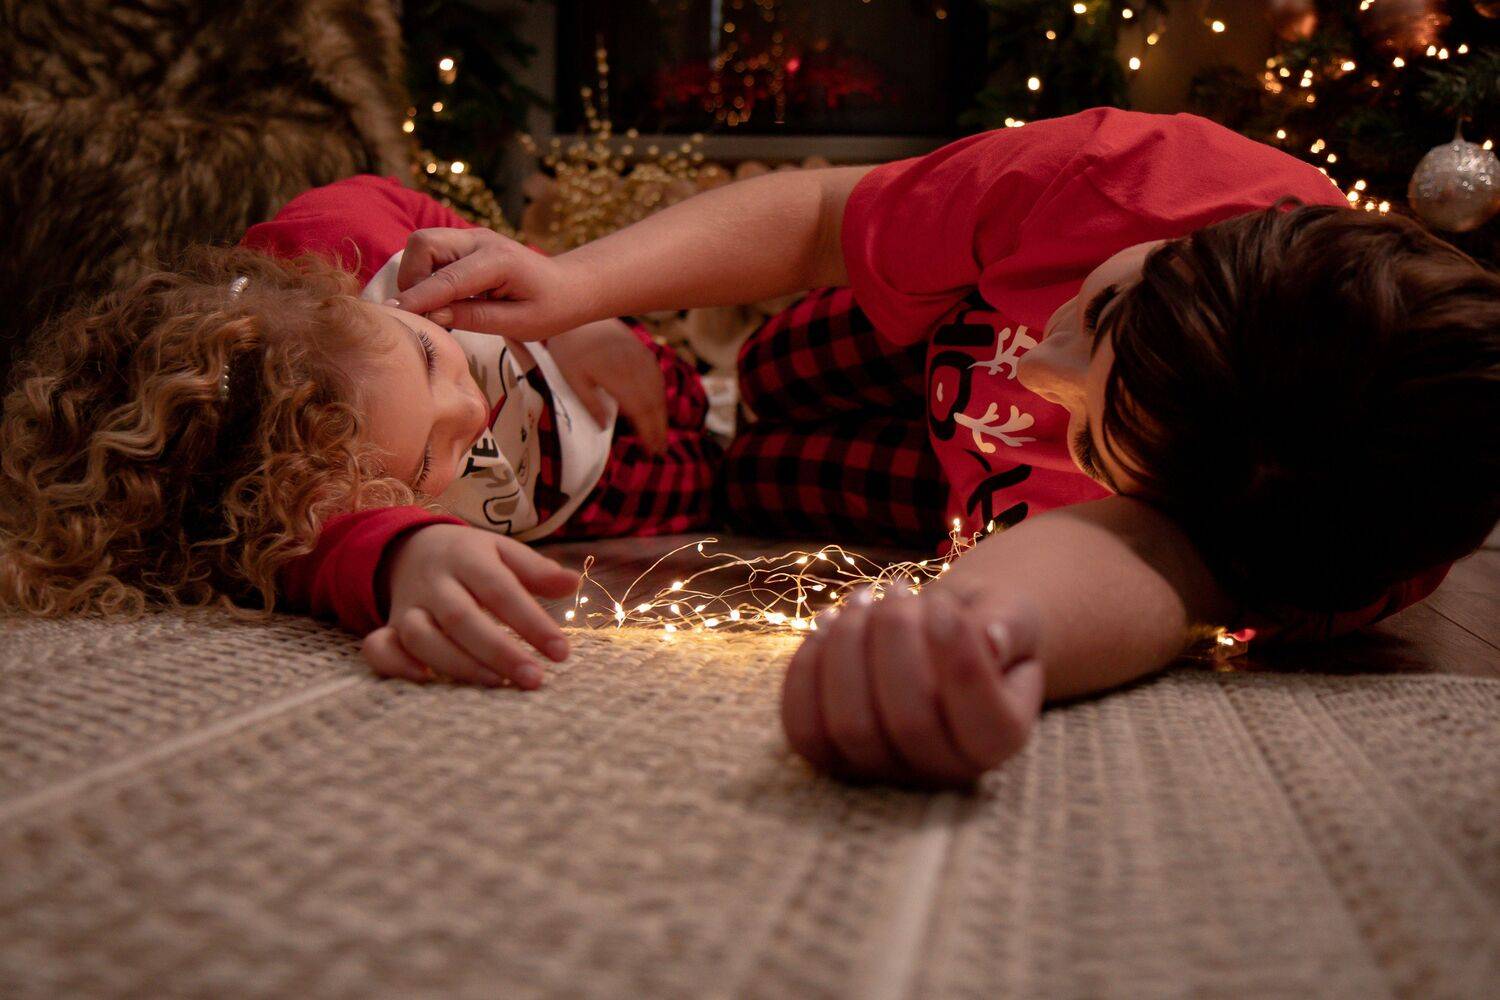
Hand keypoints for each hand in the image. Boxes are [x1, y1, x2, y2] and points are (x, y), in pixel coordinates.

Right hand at [360, 524, 580, 688]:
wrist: (410, 548)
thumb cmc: (471, 557)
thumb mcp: (503, 551)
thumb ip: (536, 569)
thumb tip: (574, 582)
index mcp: (467, 557)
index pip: (501, 590)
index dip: (532, 622)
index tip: (561, 652)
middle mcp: (435, 583)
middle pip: (461, 618)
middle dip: (499, 652)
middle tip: (535, 679)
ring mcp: (408, 606)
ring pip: (422, 637)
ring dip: (459, 665)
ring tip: (499, 685)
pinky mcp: (389, 628)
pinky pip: (378, 648)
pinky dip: (397, 667)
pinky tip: (430, 683)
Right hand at [394, 228, 591, 340]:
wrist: (570, 286)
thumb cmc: (551, 308)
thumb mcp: (519, 324)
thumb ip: (475, 318)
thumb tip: (433, 316)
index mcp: (499, 260)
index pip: (447, 278)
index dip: (418, 297)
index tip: (394, 314)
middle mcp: (481, 240)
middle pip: (423, 244)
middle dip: (412, 278)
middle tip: (422, 312)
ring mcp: (472, 237)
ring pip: (422, 244)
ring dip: (417, 275)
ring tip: (434, 307)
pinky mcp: (466, 243)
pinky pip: (432, 251)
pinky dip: (426, 273)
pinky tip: (442, 298)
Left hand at [545, 319, 668, 453]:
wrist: (580, 312)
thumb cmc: (570, 347)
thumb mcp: (572, 377)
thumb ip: (590, 403)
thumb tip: (604, 428)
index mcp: (618, 377)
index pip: (640, 412)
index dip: (648, 433)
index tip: (651, 451)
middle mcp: (635, 368)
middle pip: (653, 405)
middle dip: (658, 429)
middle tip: (659, 451)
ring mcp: (642, 359)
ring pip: (659, 392)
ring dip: (662, 415)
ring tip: (660, 435)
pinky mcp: (643, 352)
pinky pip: (658, 378)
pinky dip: (660, 397)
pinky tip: (658, 408)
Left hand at [781, 588, 1045, 786]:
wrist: (941, 636)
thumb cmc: (982, 623)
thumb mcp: (1011, 614)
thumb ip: (1008, 625)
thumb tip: (991, 639)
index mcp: (1000, 740)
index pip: (987, 726)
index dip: (962, 666)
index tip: (944, 606)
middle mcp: (943, 769)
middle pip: (911, 723)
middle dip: (897, 641)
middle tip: (900, 588)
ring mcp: (883, 769)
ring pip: (850, 726)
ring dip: (848, 647)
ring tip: (865, 597)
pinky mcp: (832, 756)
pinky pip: (804, 725)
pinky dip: (808, 668)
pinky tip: (827, 622)